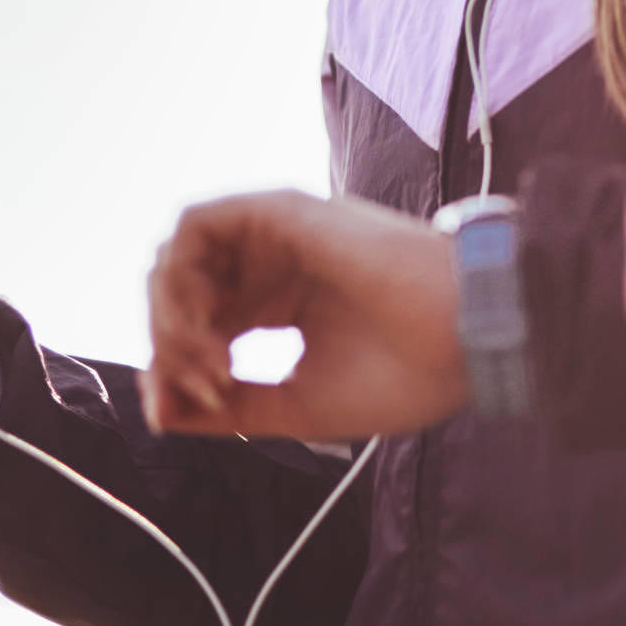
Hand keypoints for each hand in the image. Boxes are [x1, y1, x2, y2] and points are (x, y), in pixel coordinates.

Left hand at [146, 189, 465, 440]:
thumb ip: (230, 406)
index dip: (174, 369)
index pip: (203, 327)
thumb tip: (159, 415)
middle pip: (183, 292)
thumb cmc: (405, 373)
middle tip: (200, 388)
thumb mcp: (296, 404)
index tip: (177, 411)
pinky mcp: (282, 211)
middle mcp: (274, 265)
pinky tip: (200, 318)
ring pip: (181, 255)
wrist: (466, 337)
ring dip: (170, 309)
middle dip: (169, 344)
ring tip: (203, 356)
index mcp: (284, 305)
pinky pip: (197, 223)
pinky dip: (182, 271)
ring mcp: (276, 236)